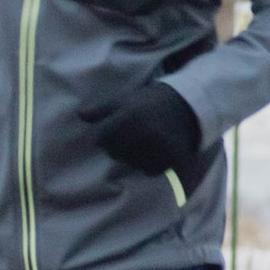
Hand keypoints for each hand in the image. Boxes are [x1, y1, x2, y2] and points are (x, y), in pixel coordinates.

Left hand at [93, 81, 210, 197]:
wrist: (188, 104)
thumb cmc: (150, 101)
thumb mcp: (125, 98)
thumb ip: (102, 108)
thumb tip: (80, 115)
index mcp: (128, 116)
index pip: (99, 138)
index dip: (103, 134)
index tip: (112, 130)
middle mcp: (142, 133)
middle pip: (113, 153)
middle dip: (118, 145)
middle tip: (131, 134)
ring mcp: (158, 147)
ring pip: (131, 163)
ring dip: (133, 156)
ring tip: (144, 142)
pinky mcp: (172, 158)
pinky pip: (150, 170)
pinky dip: (150, 164)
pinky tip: (155, 151)